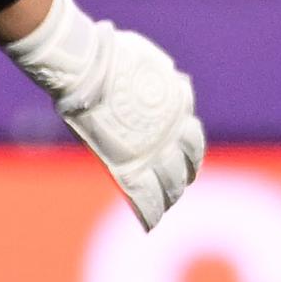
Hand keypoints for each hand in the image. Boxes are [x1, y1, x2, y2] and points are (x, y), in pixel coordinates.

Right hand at [3, 0, 206, 229]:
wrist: (87, 68)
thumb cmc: (111, 57)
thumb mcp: (150, 61)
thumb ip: (163, 77)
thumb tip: (173, 77)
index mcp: (177, 110)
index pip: (193, 141)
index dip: (192, 156)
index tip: (189, 165)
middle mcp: (171, 135)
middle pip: (185, 167)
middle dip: (182, 179)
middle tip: (176, 189)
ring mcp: (151, 152)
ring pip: (169, 185)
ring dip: (168, 197)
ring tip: (164, 207)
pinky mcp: (128, 166)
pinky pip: (144, 196)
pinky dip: (149, 212)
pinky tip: (150, 224)